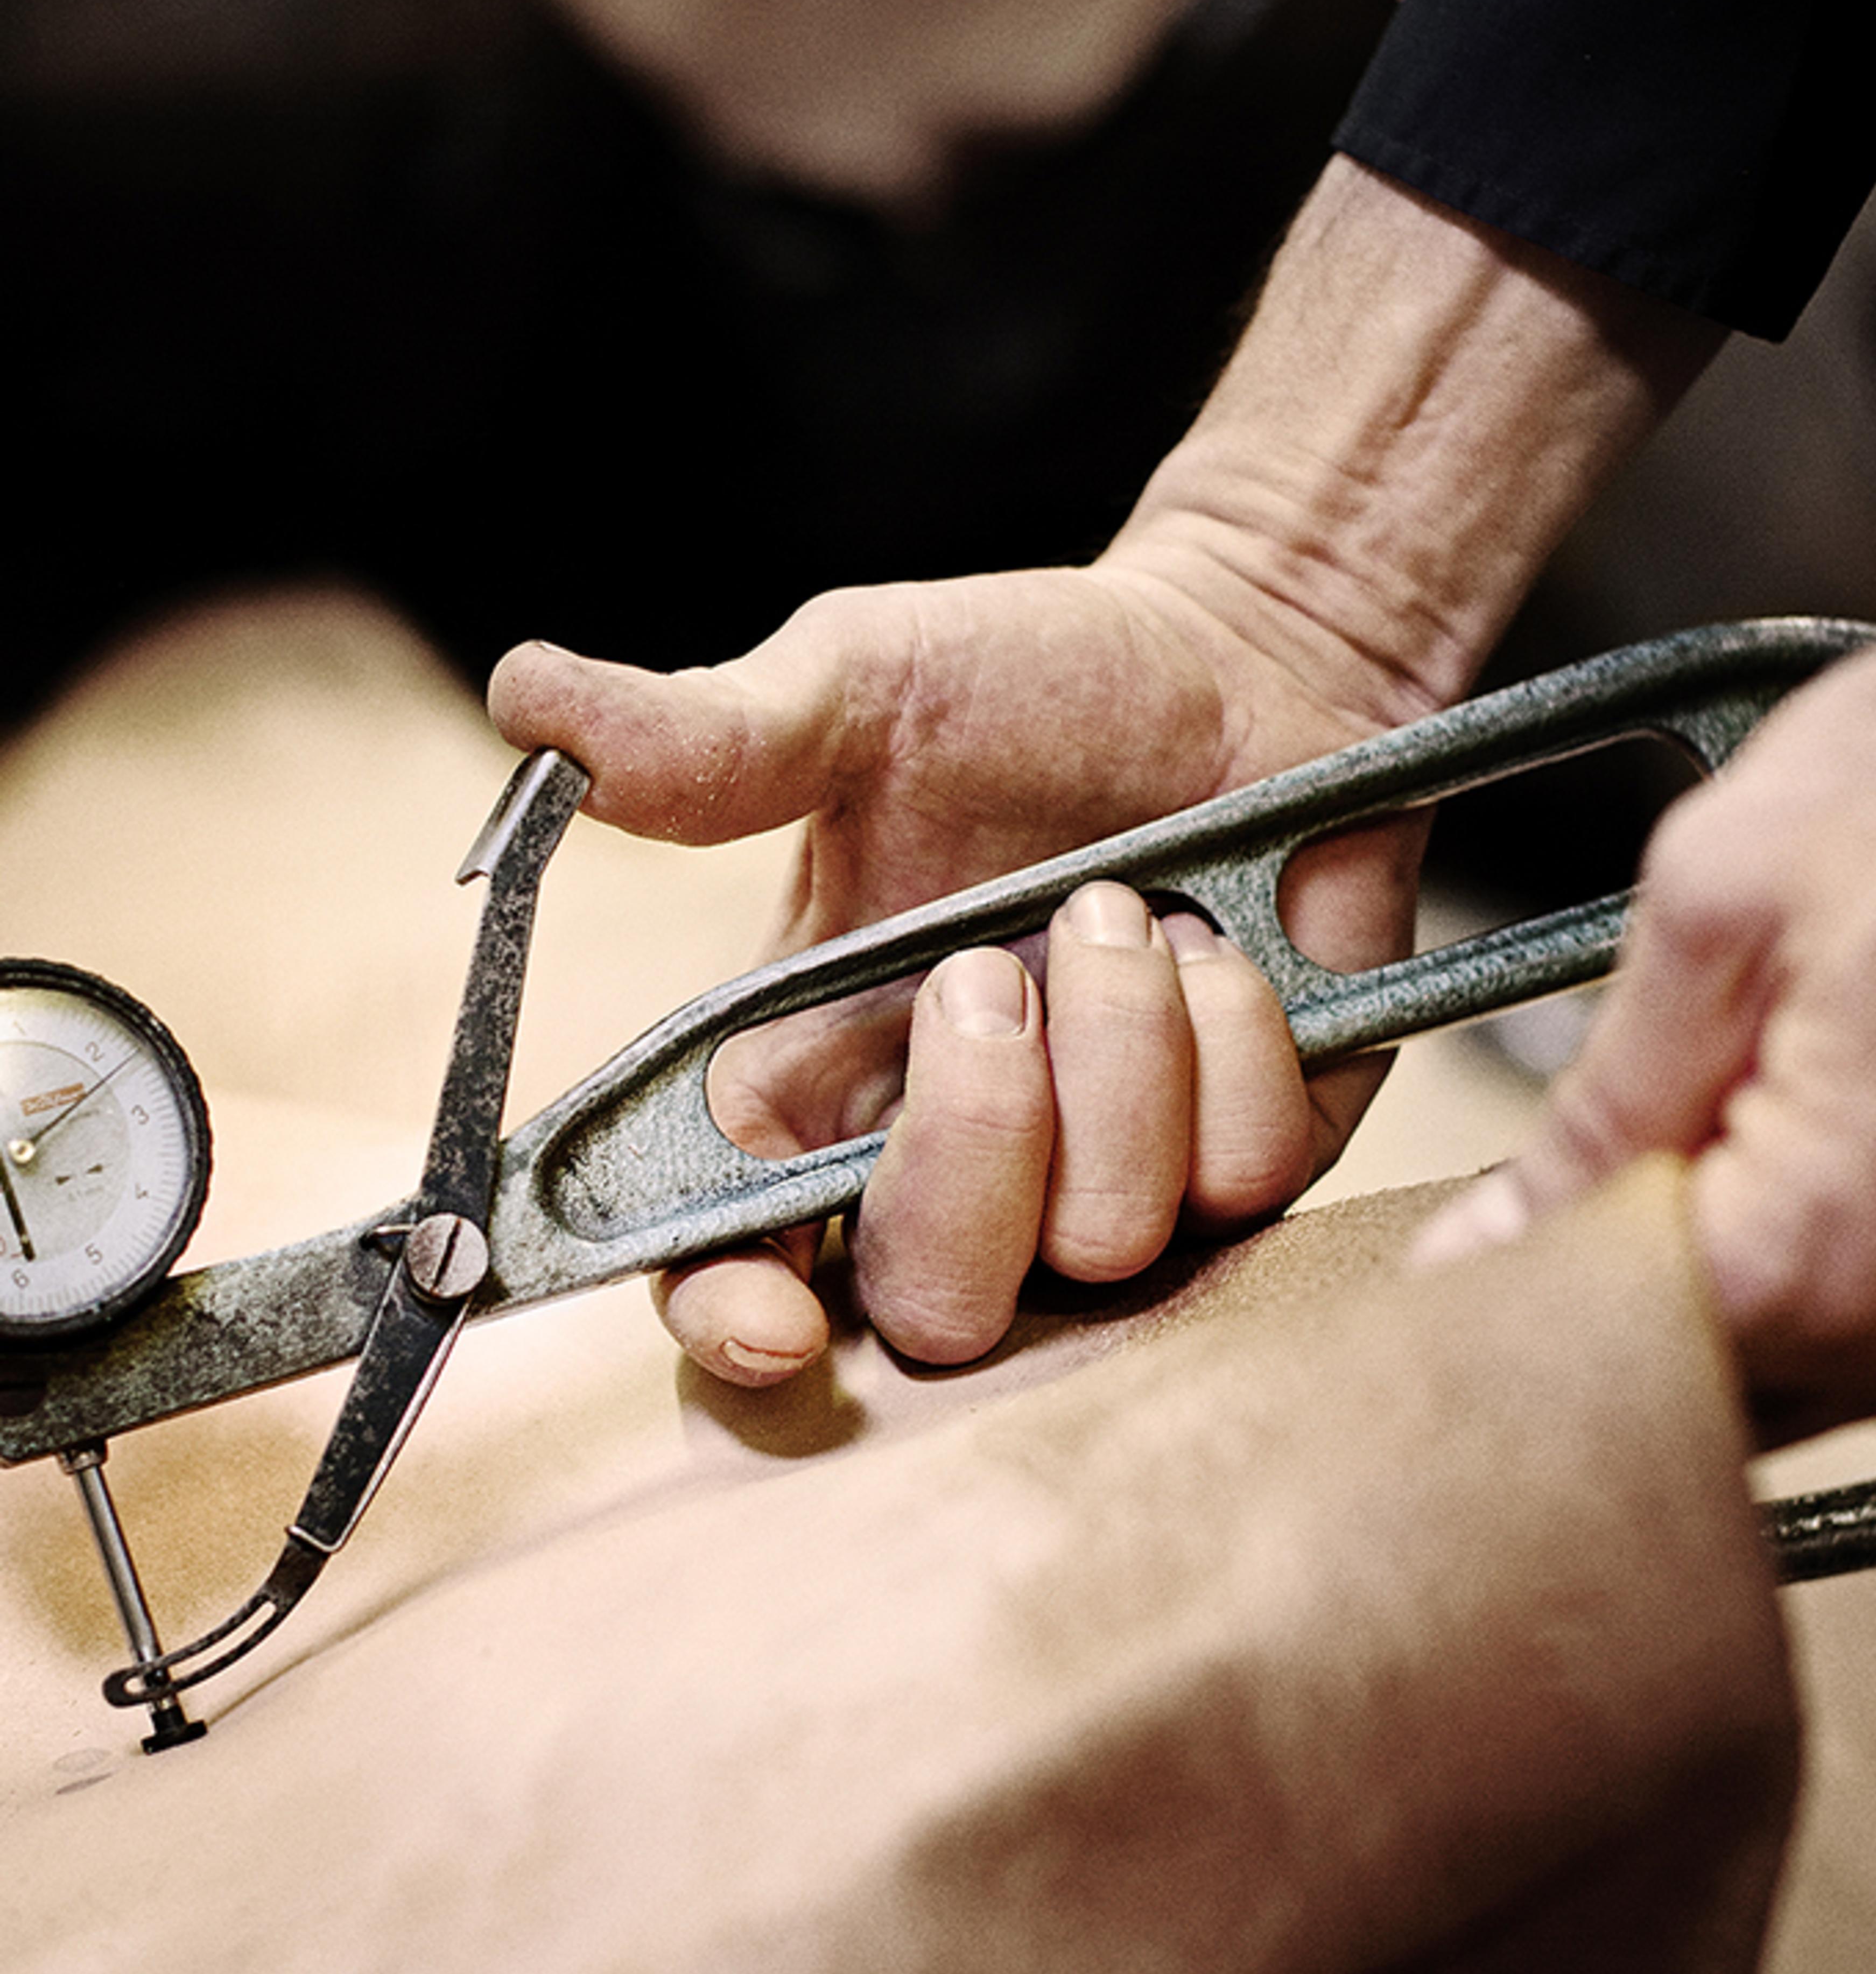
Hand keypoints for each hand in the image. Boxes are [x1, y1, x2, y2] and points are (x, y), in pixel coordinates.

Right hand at [491, 557, 1426, 1377]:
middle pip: (933, 1304)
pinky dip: (1232, 1043)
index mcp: (821, 1073)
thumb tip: (525, 701)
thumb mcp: (861, 688)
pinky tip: (1220, 949)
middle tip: (991, 973)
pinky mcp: (1253, 1160)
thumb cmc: (1033, 682)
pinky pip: (1241, 1178)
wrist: (1239, 656)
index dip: (734, 1316)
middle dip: (967, 1146)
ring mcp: (1115, 1177)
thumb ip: (707, 738)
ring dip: (1118, 1053)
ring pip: (1102, 1241)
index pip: (736, 1258)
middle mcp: (961, 1156)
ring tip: (1125, 911)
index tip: (767, 1317)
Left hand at [1418, 594, 1875, 1429]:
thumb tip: (1494, 1239)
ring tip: (1694, 1134)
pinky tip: (1787, 1155)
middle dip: (1606, 1300)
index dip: (1510, 1294)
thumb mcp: (1726, 896)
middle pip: (1693, 1391)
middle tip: (1552, 1185)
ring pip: (1786, 1377)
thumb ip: (1604, 1099)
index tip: (1458, 1242)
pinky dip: (1813, 1270)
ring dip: (1711, 1284)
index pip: (1601, 1352)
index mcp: (1832, 1248)